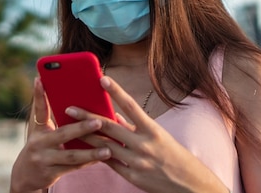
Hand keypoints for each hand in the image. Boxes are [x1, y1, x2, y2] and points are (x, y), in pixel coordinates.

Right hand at [9, 77, 112, 192]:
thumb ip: (50, 116)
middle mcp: (38, 143)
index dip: (38, 94)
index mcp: (37, 129)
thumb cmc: (40, 146)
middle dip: (81, 128)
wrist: (25, 176)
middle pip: (62, 134)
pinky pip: (73, 168)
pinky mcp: (50, 173)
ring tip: (108, 148)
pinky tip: (102, 159)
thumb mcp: (40, 131)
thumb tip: (64, 96)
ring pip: (70, 155)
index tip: (41, 79)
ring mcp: (44, 159)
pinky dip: (88, 162)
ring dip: (90, 152)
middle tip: (98, 121)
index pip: (39, 109)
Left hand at [65, 76, 229, 192]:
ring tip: (70, 128)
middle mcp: (144, 144)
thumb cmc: (173, 155)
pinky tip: (83, 148)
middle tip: (69, 108)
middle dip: (87, 116)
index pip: (131, 106)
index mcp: (152, 130)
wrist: (191, 185)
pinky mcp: (132, 176)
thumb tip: (113, 115)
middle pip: (109, 126)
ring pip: (104, 145)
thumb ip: (134, 126)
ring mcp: (137, 161)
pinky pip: (110, 163)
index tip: (102, 78)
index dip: (116, 91)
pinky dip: (96, 154)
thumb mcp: (158, 136)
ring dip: (86, 135)